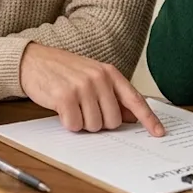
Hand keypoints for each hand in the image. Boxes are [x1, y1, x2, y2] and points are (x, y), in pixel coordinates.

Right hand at [18, 43, 165, 135]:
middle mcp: (99, 78)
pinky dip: (68, 123)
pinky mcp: (64, 96)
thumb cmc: (64, 71)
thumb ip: (112, 95)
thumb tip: (131, 117)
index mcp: (109, 73)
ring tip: (72, 107)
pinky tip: (62, 109)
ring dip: (82, 123)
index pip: (135, 99)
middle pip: (112, 121)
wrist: (33, 60)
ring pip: (93, 126)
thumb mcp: (92, 77)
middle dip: (99, 123)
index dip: (148, 119)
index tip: (159, 132)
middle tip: (85, 110)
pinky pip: (74, 125)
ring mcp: (82, 86)